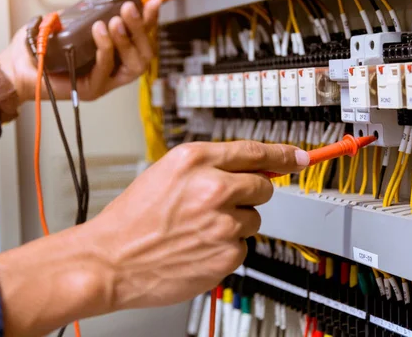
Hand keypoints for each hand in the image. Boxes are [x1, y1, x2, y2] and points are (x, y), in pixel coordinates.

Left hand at [0, 0, 161, 103]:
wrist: (15, 69)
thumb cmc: (39, 48)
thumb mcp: (66, 24)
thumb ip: (85, 15)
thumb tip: (101, 0)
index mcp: (113, 54)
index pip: (140, 38)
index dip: (149, 21)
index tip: (153, 1)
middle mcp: (114, 70)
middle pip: (144, 54)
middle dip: (141, 29)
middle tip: (129, 9)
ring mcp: (105, 81)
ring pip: (133, 64)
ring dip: (126, 40)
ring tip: (115, 21)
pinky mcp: (92, 90)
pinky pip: (106, 69)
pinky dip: (105, 49)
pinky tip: (99, 31)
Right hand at [0, 141, 308, 335]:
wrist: (110, 259)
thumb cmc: (132, 218)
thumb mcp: (165, 173)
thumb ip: (210, 166)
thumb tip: (249, 168)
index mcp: (195, 160)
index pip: (254, 151)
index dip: (283, 155)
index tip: (301, 157)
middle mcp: (213, 188)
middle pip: (263, 186)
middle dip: (250, 194)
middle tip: (223, 204)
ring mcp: (222, 223)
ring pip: (253, 219)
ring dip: (234, 223)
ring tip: (199, 229)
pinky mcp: (226, 254)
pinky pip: (242, 247)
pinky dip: (225, 248)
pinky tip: (198, 248)